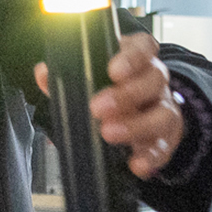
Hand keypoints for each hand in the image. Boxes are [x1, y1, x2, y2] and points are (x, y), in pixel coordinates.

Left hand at [34, 32, 183, 179]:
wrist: (139, 111)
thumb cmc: (111, 88)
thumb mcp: (89, 77)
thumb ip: (66, 75)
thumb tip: (44, 73)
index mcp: (136, 59)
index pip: (143, 48)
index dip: (132, 58)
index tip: (114, 70)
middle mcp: (154, 80)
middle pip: (153, 80)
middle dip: (127, 94)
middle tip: (98, 107)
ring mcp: (164, 108)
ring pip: (163, 113)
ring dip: (136, 125)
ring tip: (109, 133)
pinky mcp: (167, 137)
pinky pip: (164, 146)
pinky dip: (150, 156)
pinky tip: (136, 163)